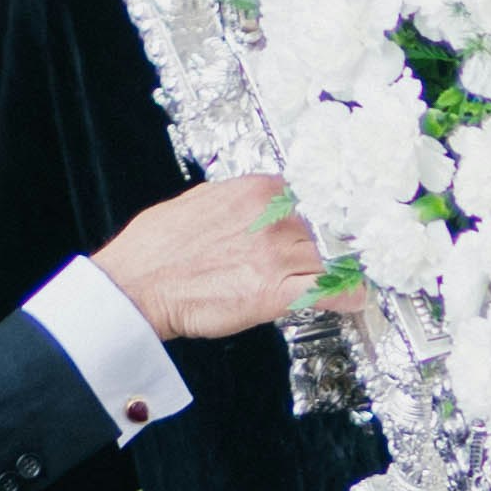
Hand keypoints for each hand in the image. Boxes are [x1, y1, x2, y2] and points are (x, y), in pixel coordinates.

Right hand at [91, 172, 325, 341]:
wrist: (136, 285)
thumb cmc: (157, 248)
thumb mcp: (200, 199)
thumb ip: (237, 199)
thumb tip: (258, 202)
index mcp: (255, 191)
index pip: (308, 198)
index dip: (320, 218)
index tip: (328, 227)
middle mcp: (271, 218)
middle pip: (321, 231)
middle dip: (327, 247)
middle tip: (336, 259)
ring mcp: (275, 255)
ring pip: (328, 260)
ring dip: (339, 272)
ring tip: (347, 279)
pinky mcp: (274, 292)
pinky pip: (327, 292)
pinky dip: (346, 297)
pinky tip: (353, 299)